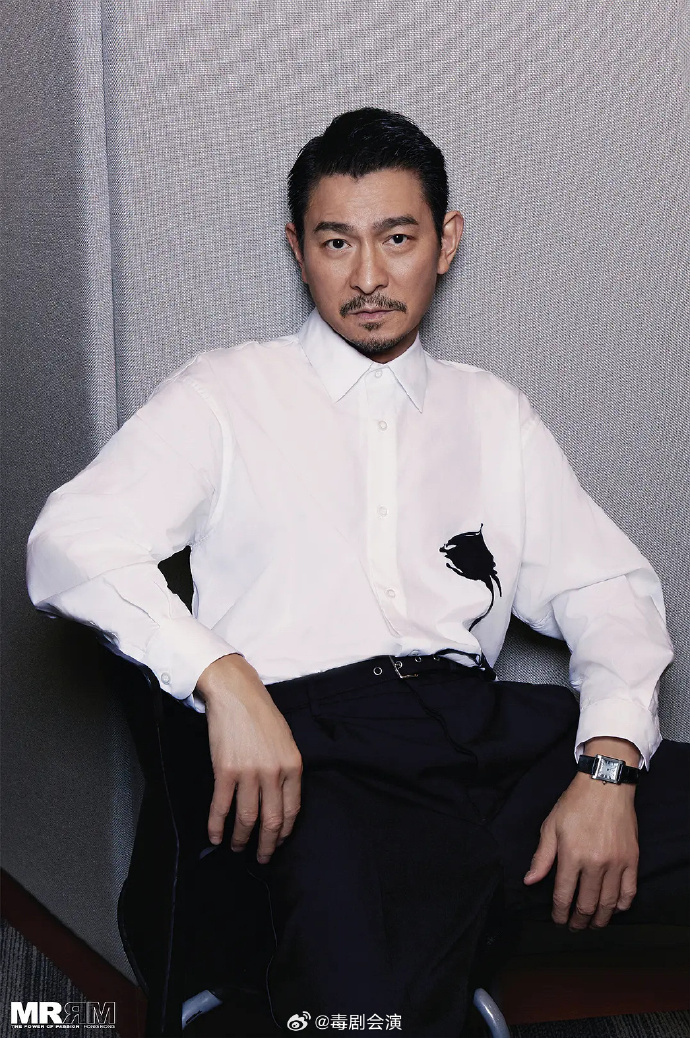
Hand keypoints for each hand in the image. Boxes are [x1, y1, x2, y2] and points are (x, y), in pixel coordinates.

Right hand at [195, 654, 302, 863]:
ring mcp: (249, 772)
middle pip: (271, 820)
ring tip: (237, 848)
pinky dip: (217, 825)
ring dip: (241, 839)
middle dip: (266, 845)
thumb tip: (281, 798)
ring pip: (247, 818)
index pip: (292, 810)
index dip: (283, 832)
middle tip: (260, 858)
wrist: (236, 694)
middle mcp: (274, 772)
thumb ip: (286, 769)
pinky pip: (221, 806)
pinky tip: (215, 836)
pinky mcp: (225, 770)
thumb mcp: (286, 741)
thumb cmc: (261, 715)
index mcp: (292, 766)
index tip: (277, 842)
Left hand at [523, 772, 638, 929]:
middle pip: (586, 904)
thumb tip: (530, 881)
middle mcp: (595, 863)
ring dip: (599, 919)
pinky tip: (614, 909)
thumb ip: (542, 857)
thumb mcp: (551, 826)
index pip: (563, 895)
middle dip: (578, 921)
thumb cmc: (575, 804)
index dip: (559, 913)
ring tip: (592, 924)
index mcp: (571, 855)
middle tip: (574, 926)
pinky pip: (629, 892)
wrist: (605, 786)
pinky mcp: (632, 860)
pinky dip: (621, 906)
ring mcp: (616, 863)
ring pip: (608, 903)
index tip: (557, 920)